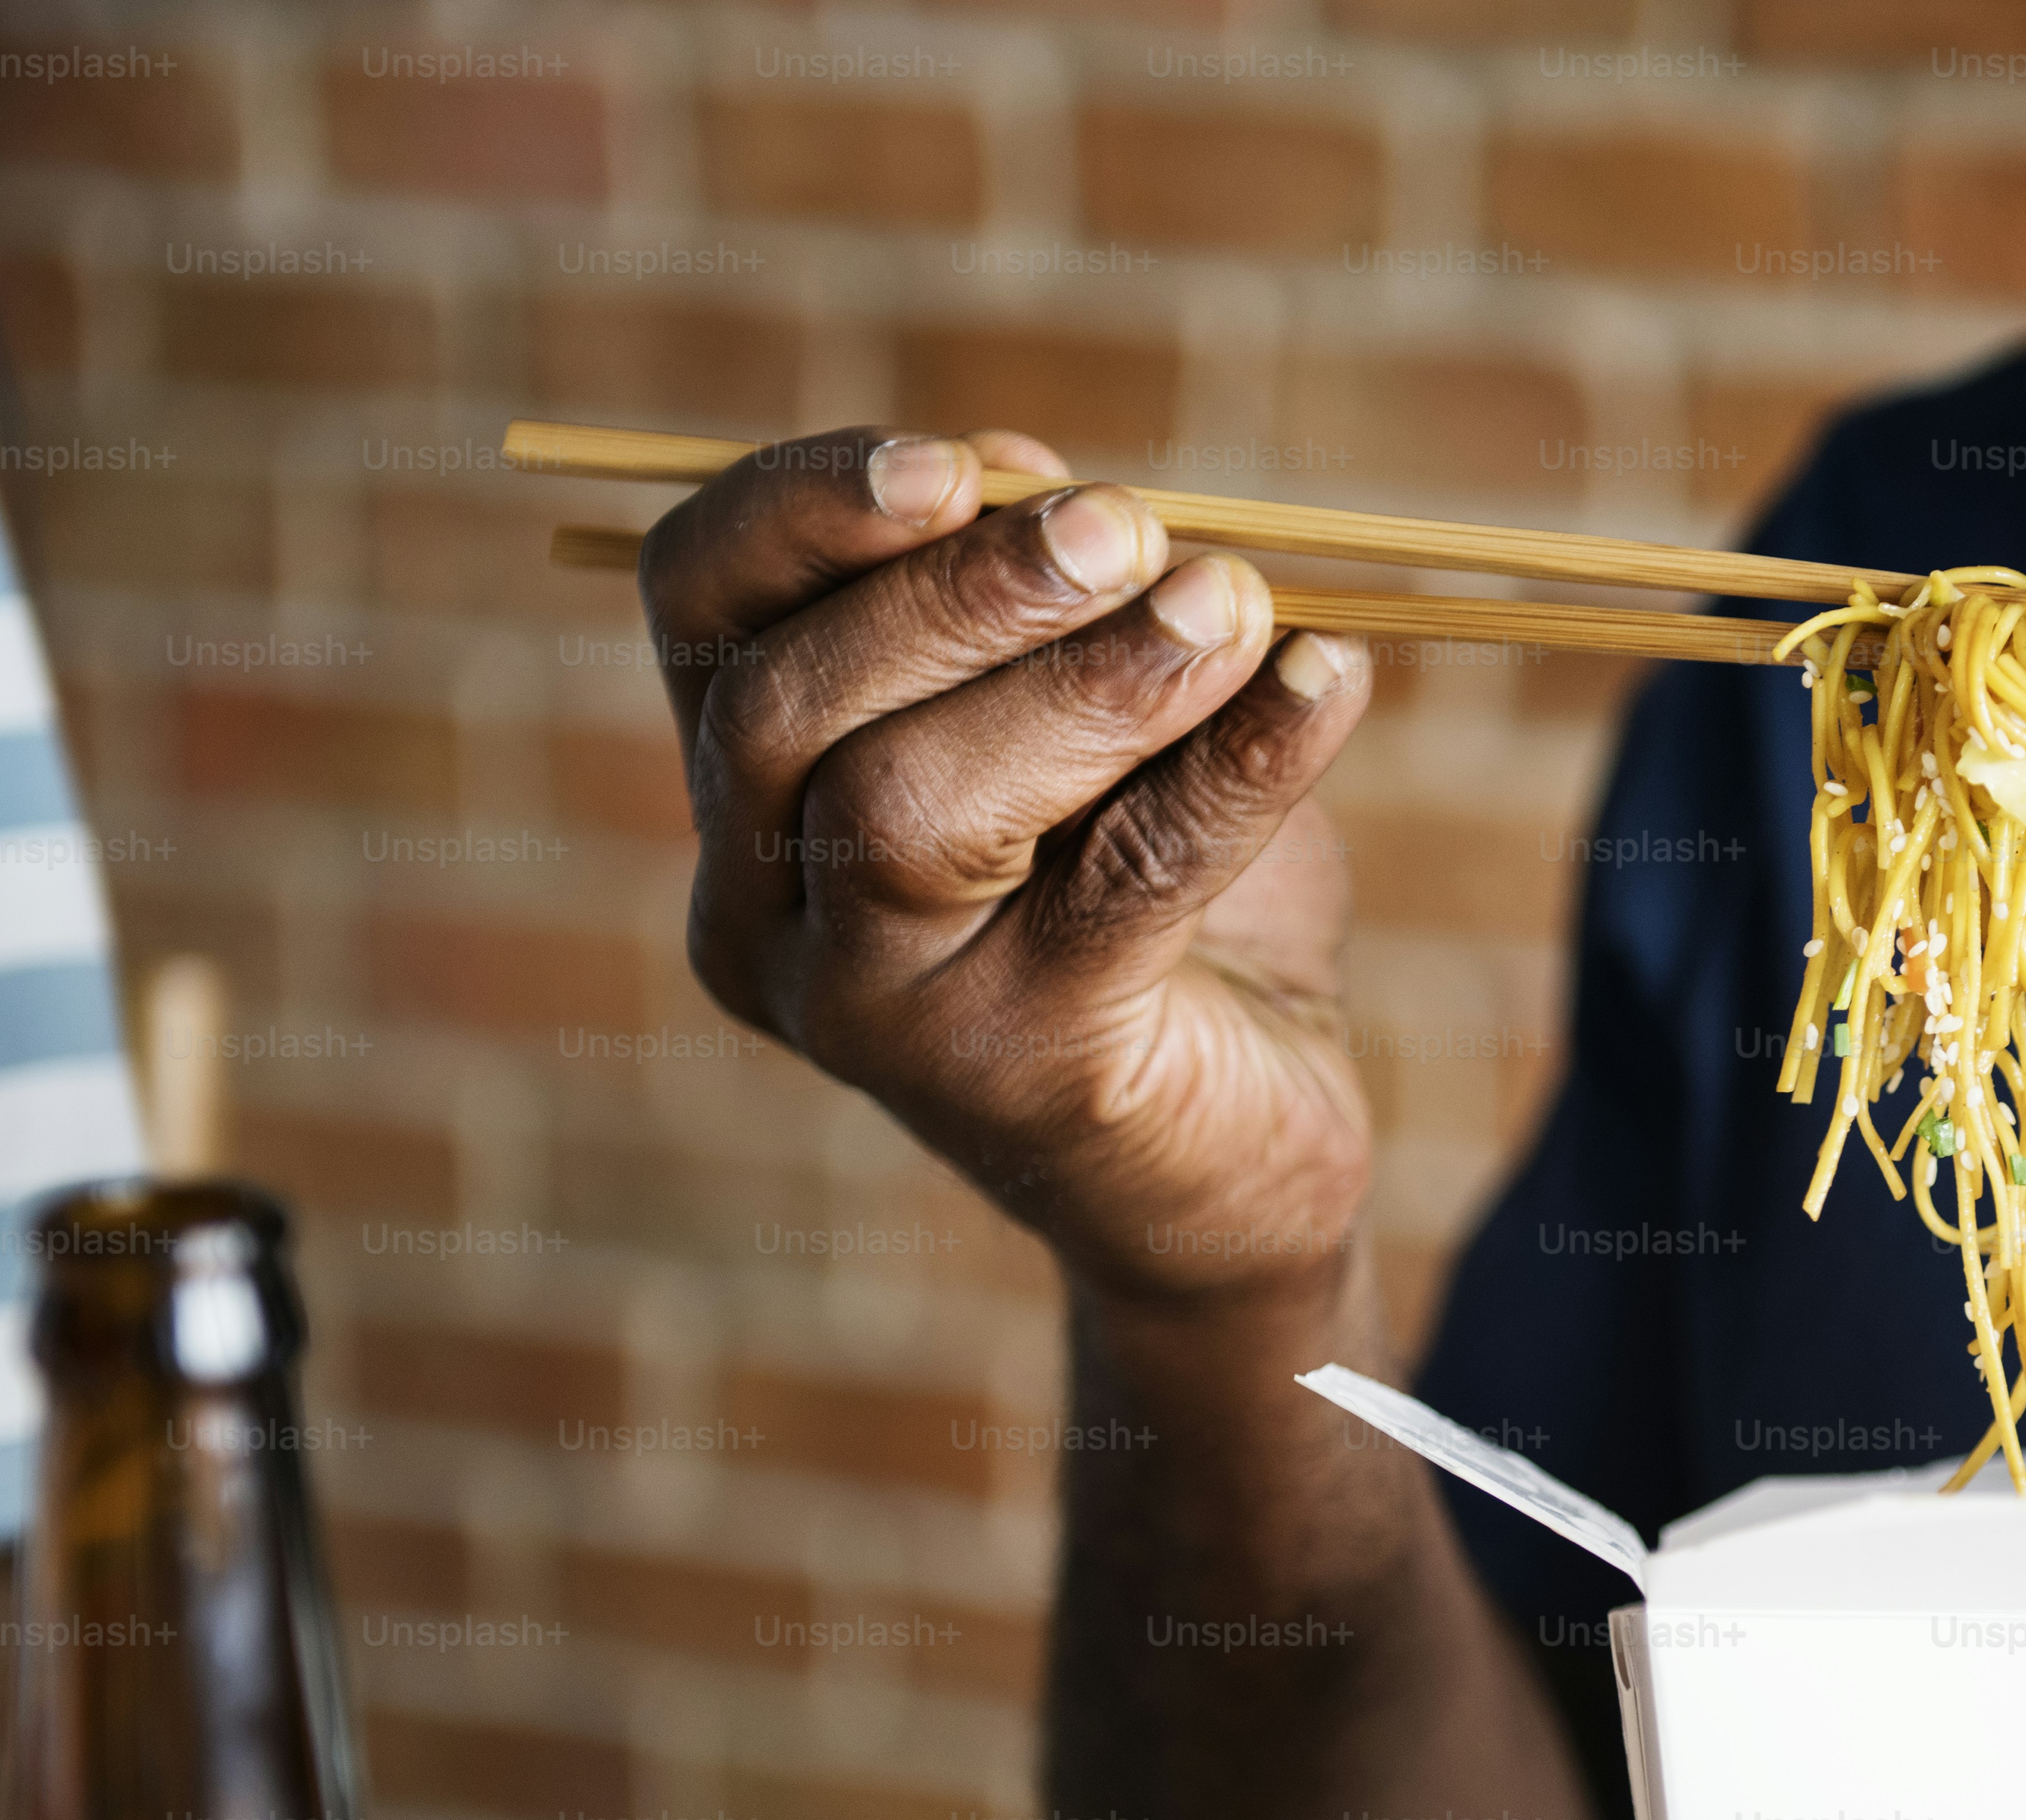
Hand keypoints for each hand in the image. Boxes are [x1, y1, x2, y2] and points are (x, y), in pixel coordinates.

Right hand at [639, 426, 1378, 1307]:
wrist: (1229, 1153)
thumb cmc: (1141, 902)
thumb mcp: (1085, 723)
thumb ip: (1037, 601)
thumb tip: (1030, 475)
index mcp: (746, 793)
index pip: (698, 609)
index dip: (802, 510)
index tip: (954, 461)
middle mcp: (764, 912)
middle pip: (789, 710)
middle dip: (958, 596)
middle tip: (1127, 527)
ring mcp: (873, 1014)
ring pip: (912, 810)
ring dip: (1086, 682)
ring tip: (1232, 603)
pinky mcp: (1021, 1079)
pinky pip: (1121, 890)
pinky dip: (1237, 766)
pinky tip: (1327, 682)